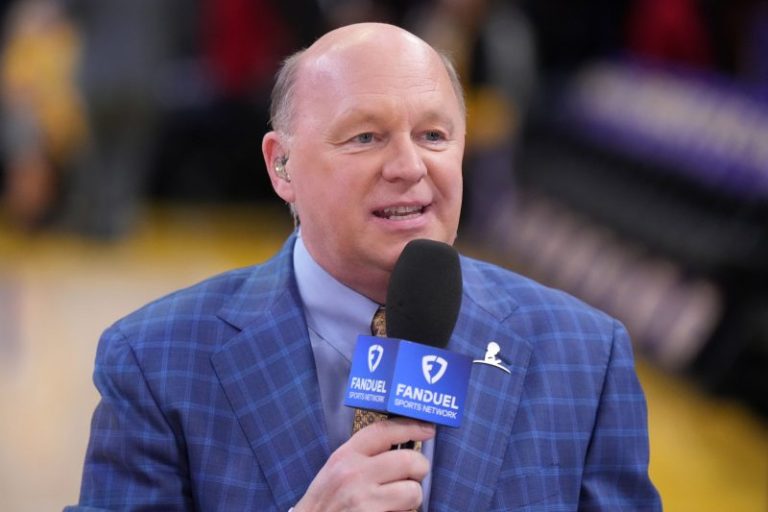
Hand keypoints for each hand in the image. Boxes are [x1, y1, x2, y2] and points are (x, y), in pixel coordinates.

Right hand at [294, 418, 434, 511]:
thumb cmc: (325, 502)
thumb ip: (362, 456)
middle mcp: (354, 474)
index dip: (410, 427)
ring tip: (398, 501)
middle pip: (409, 460)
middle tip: (412, 477)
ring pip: (413, 491)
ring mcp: (363, 499)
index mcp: (345, 456)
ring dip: (411, 498)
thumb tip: (401, 445)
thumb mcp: (336, 470)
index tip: (427, 429)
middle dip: (419, 470)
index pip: (383, 431)